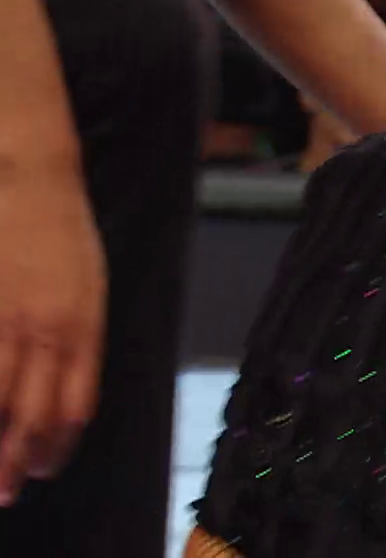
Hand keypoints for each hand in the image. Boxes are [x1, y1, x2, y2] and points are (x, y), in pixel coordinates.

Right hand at [0, 160, 104, 503]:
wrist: (33, 179)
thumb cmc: (63, 236)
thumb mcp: (90, 290)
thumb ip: (78, 341)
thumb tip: (62, 390)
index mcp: (84, 328)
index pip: (74, 406)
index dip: (58, 446)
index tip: (45, 468)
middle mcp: (45, 330)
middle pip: (30, 415)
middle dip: (16, 461)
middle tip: (6, 491)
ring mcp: (5, 319)